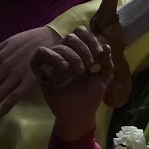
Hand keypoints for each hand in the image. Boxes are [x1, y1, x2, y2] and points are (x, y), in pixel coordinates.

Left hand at [0, 24, 58, 115]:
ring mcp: (17, 74)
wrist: (52, 39)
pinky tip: (1, 113)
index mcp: (1, 55)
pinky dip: (7, 105)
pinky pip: (16, 96)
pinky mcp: (29, 81)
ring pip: (0, 92)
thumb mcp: (8, 41)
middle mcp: (6, 66)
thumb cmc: (30, 40)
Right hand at [34, 26, 111, 140]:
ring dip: (72, 57)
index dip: (91, 39)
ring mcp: (52, 62)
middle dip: (84, 50)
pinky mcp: (41, 71)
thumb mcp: (103, 78)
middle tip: (89, 65)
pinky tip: (63, 68)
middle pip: (71, 37)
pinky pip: (41, 53)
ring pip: (60, 46)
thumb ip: (106, 63)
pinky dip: (52, 57)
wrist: (79, 115)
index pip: (81, 33)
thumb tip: (107, 46)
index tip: (99, 54)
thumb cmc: (90, 97)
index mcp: (79, 53)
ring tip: (77, 72)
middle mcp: (65, 54)